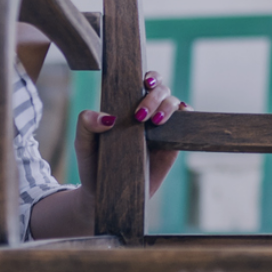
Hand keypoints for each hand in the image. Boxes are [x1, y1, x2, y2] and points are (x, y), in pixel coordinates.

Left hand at [28, 71, 184, 238]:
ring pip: (174, 103)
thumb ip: (86, 123)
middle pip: (161, 90)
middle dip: (155, 96)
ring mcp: (161, 128)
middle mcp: (146, 113)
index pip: (141, 82)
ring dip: (169, 106)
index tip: (144, 83)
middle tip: (140, 115)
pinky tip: (181, 119)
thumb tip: (108, 117)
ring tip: (156, 122)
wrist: (106, 194)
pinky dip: (187, 116)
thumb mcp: (83, 143)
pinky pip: (186, 125)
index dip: (149, 77)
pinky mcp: (171, 145)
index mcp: (126, 105)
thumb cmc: (94, 164)